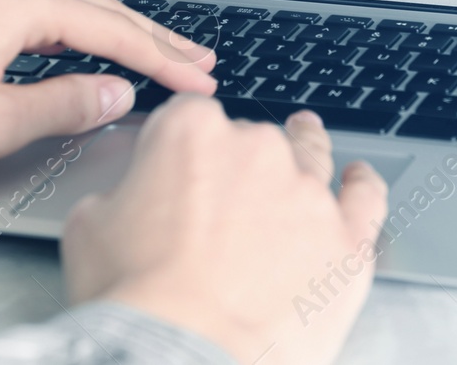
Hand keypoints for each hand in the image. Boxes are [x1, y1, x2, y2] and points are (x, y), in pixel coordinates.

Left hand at [0, 0, 216, 192]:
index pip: (111, 30)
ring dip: (113, 37)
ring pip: (62, 12)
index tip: (198, 81)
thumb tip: (117, 93)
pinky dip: (71, 37)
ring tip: (157, 57)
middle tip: (198, 62)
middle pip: (94, 10)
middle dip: (151, 39)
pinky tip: (82, 54)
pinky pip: (30, 18)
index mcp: (11, 2)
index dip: (162, 60)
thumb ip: (66, 105)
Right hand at [62, 96, 388, 364]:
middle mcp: (256, 150)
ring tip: (308, 146)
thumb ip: (120, 193)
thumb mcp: (89, 227)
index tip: (184, 164)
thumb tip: (131, 198)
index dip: (186, 143)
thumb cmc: (135, 300)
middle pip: (253, 139)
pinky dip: (364, 186)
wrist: (184, 356)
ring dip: (306, 153)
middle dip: (240, 164)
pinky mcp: (346, 239)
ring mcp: (307, 193)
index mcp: (191, 133)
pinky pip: (367, 197)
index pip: (192, 116)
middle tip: (227, 200)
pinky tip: (359, 179)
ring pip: (311, 157)